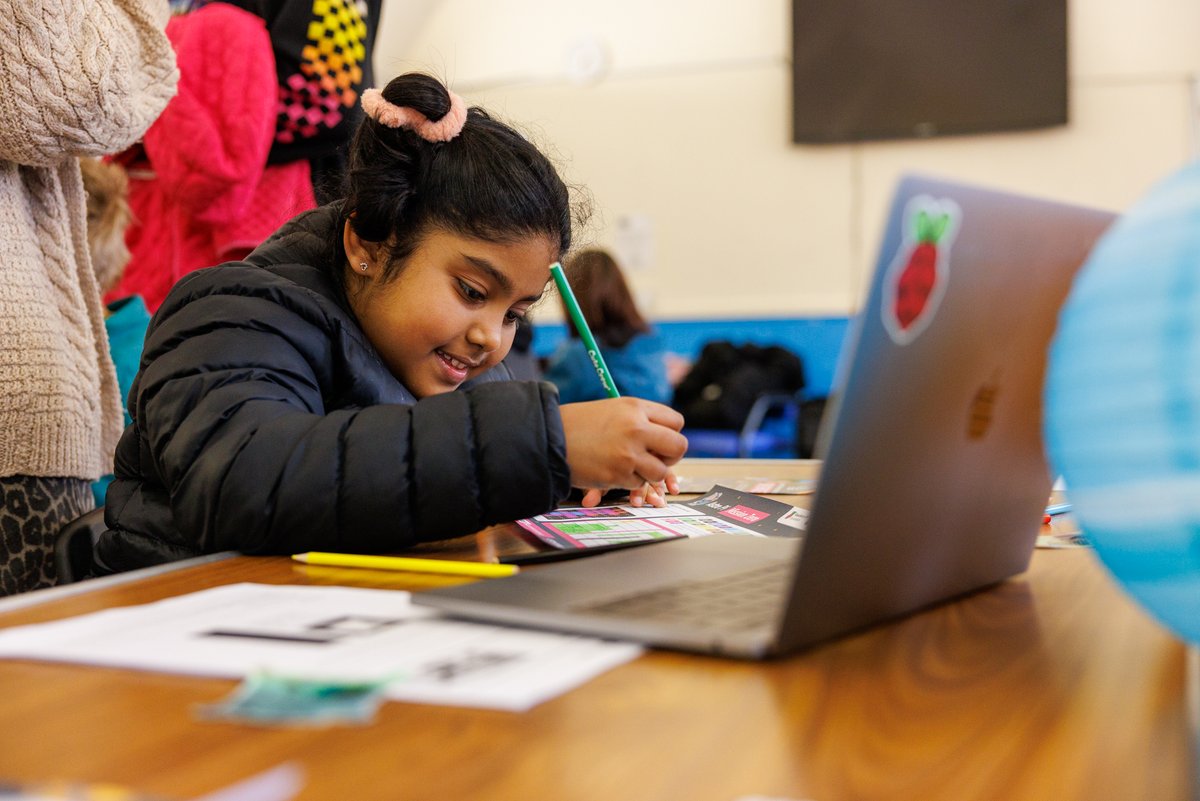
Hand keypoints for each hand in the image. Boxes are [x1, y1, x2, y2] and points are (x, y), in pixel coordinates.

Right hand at [560, 398, 686, 502]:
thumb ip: (641, 420)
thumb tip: (667, 438)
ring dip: (649, 473)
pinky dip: (628, 482)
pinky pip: (638, 484)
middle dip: (671, 457)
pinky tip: (612, 470)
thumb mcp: (613, 409)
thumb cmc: (579, 424)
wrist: (548, 437)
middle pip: (678, 446)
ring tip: (631, 466)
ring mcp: (628, 453)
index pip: (676, 422)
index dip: (671, 434)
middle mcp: (636, 428)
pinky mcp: (618, 474)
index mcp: (636, 408)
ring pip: (660, 471)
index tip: (660, 441)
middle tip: (656, 458)